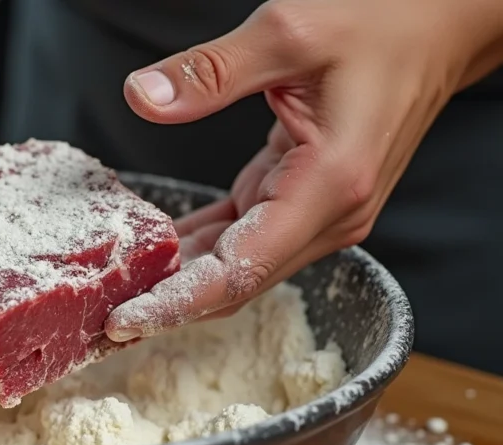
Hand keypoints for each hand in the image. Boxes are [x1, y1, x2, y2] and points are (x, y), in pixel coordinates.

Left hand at [106, 0, 502, 341]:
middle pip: (235, 282)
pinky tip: (156, 251)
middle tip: (100, 319)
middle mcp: (327, 216)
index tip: (127, 320)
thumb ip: (212, 71)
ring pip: (237, 265)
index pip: (240, 271)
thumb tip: (143, 97)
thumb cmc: (385, 24)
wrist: (439, 27)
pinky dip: (201, 247)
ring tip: (115, 291)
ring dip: (180, 281)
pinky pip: (243, 235)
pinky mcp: (304, 199)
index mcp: (328, 187)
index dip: (179, 303)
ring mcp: (318, 213)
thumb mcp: (290, 33)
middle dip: (168, 305)